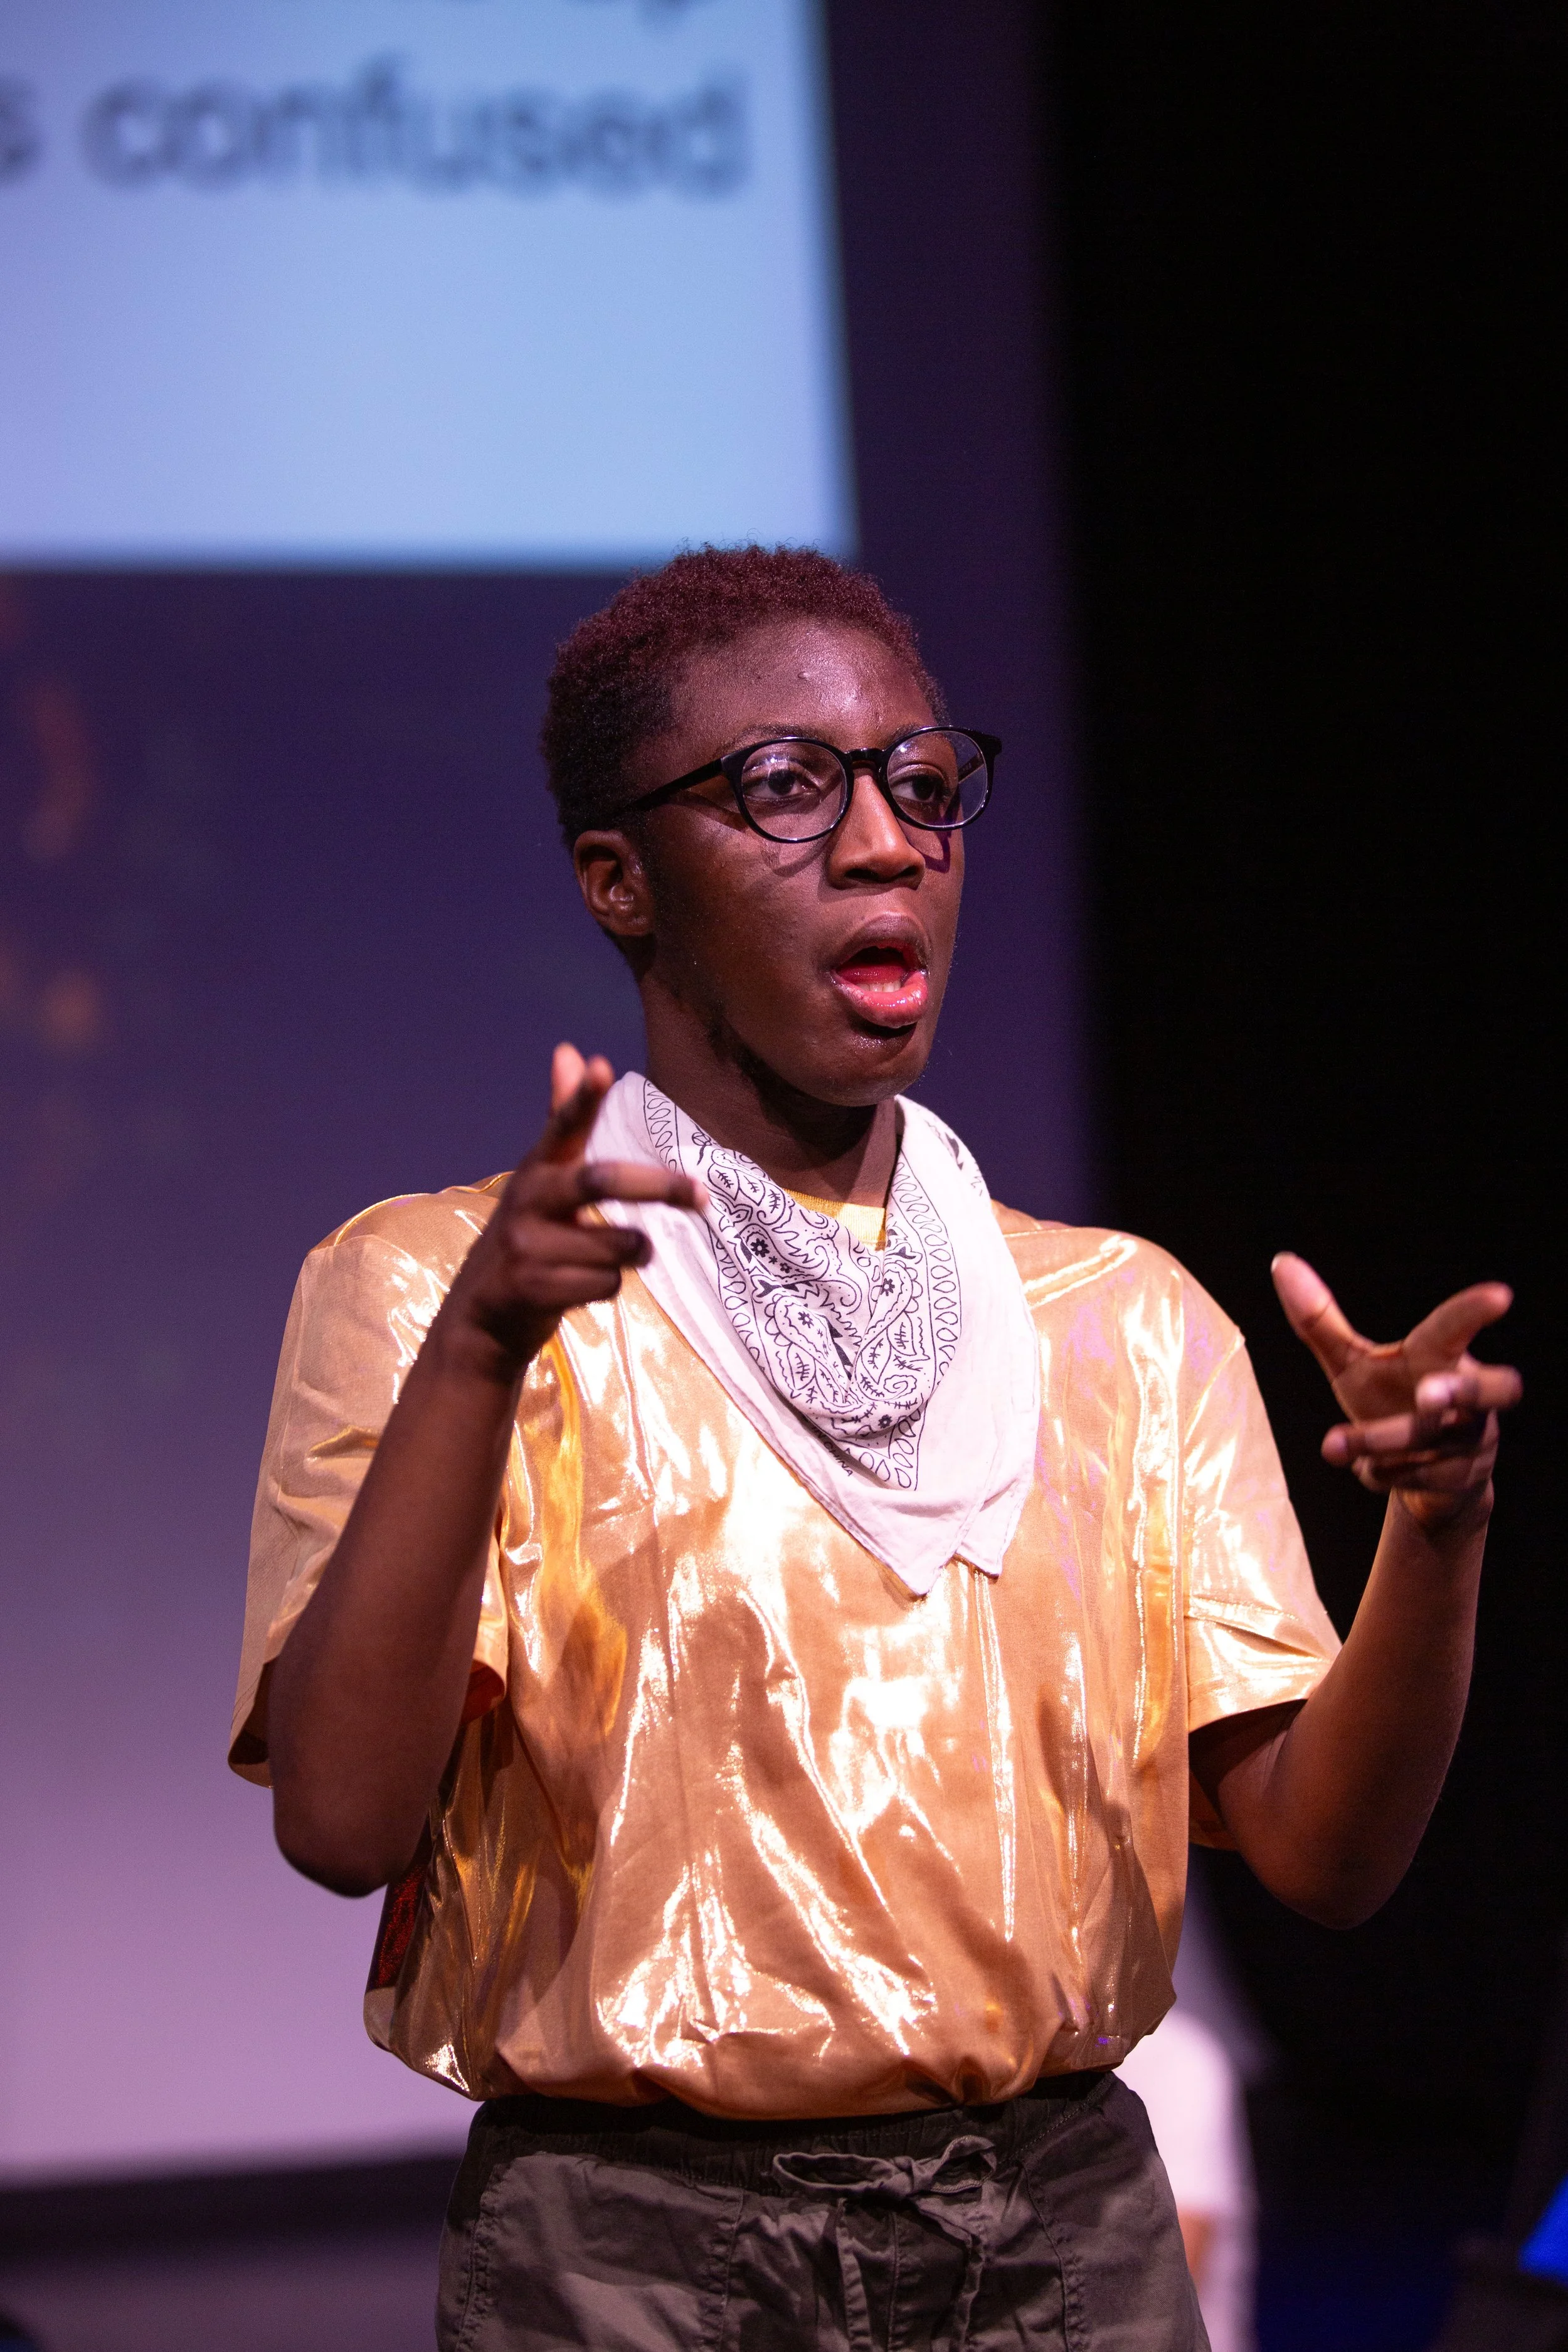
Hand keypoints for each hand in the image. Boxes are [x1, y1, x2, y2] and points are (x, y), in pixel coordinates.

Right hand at [442, 1044, 705, 1378]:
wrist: (481, 1316)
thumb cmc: (530, 1238)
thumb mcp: (543, 1179)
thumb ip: (564, 1120)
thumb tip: (571, 1050)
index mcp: (536, 1170)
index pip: (561, 1126)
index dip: (581, 1098)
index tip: (602, 1068)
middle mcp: (528, 1200)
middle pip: (602, 1180)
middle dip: (658, 1186)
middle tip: (700, 1194)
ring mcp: (527, 1245)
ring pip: (618, 1245)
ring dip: (633, 1254)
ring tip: (613, 1257)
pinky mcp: (533, 1288)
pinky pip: (607, 1284)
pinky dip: (609, 1287)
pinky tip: (582, 1287)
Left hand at [1272, 1253, 1521, 1529]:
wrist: (1426, 1478)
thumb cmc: (1390, 1401)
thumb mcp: (1350, 1365)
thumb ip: (1319, 1321)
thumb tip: (1282, 1262)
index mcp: (1441, 1357)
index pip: (1459, 1331)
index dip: (1476, 1312)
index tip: (1500, 1295)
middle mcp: (1469, 1399)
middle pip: (1492, 1389)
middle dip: (1462, 1391)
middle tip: (1428, 1396)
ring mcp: (1470, 1442)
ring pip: (1438, 1441)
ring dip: (1385, 1441)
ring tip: (1333, 1444)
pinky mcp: (1460, 1481)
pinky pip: (1419, 1478)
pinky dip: (1382, 1473)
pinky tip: (1361, 1468)